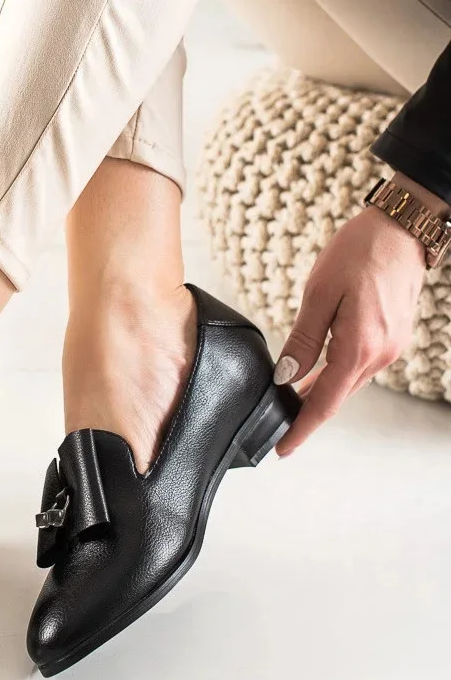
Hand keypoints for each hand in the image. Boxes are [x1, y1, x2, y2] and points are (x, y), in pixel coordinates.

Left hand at [273, 187, 429, 455]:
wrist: (401, 230)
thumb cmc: (358, 252)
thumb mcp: (319, 293)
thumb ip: (303, 339)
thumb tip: (286, 376)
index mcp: (359, 347)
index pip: (324, 402)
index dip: (301, 427)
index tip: (282, 449)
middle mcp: (379, 354)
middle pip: (337, 397)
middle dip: (307, 414)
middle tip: (277, 427)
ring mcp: (390, 347)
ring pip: (348, 382)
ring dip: (321, 394)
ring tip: (290, 403)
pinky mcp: (392, 337)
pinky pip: (359, 366)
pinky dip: (336, 375)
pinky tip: (317, 374)